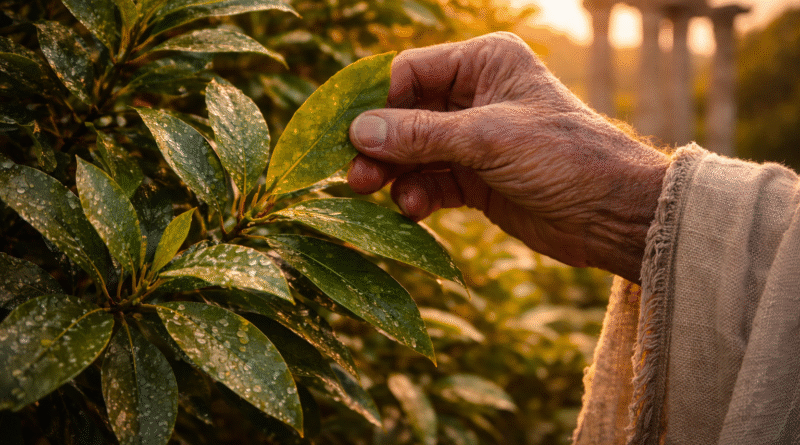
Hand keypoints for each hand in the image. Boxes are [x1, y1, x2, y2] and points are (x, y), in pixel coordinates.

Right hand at [347, 32, 668, 282]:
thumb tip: (358, 131)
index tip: (345, 134)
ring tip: (374, 194)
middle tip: (353, 175)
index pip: (410, 72)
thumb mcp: (488, 139)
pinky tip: (413, 209)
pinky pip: (430, 181)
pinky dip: (417, 195)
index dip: (376, 102)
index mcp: (484, 63)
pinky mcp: (475, 178)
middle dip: (380, 144)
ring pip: (413, 152)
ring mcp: (473, 140)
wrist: (613, 215)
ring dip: (393, 173)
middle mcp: (475, 96)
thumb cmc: (564, 158)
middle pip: (405, 115)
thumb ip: (420, 135)